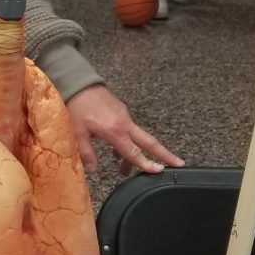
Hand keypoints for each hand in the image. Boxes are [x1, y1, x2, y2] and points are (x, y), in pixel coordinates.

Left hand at [64, 85, 184, 175]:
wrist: (78, 84)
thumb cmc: (76, 107)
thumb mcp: (77, 132)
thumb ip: (87, 153)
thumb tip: (93, 170)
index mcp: (115, 131)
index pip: (134, 152)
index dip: (146, 163)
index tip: (159, 171)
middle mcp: (125, 123)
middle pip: (149, 142)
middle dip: (164, 154)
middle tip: (178, 164)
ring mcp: (124, 116)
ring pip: (137, 138)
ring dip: (136, 153)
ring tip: (126, 170)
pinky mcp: (121, 111)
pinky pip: (129, 131)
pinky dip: (127, 142)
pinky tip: (117, 152)